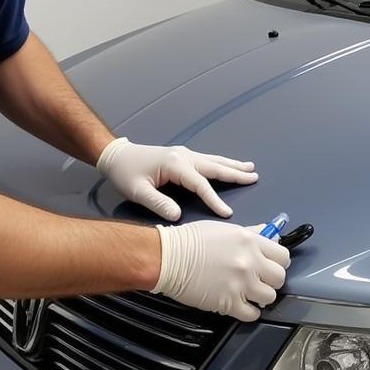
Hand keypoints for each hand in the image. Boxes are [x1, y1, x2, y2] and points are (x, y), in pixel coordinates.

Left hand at [96, 137, 257, 220]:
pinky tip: (230, 165)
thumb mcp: (138, 191)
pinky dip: (222, 163)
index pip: (200, 185)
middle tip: (254, 178)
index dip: (214, 200)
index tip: (227, 213)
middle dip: (235, 174)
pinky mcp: (182, 156)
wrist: (116, 156)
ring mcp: (184, 154)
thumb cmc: (125, 173)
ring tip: (250, 169)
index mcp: (175, 164)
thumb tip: (178, 216)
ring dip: (232, 165)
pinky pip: (207, 160)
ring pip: (213, 160)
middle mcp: (184, 156)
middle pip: (214, 166)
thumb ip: (158, 203)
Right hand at [153, 222, 289, 321]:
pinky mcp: (228, 303)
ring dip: (260, 297)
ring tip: (249, 293)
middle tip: (260, 280)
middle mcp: (249, 262)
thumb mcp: (224, 229)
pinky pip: (252, 314)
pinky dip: (248, 312)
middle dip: (271, 280)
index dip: (278, 262)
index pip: (283, 255)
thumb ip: (249, 233)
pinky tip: (241, 305)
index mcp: (249, 241)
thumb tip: (267, 232)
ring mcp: (240, 284)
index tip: (271, 265)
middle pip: (279, 278)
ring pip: (269, 297)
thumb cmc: (190, 241)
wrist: (168, 258)